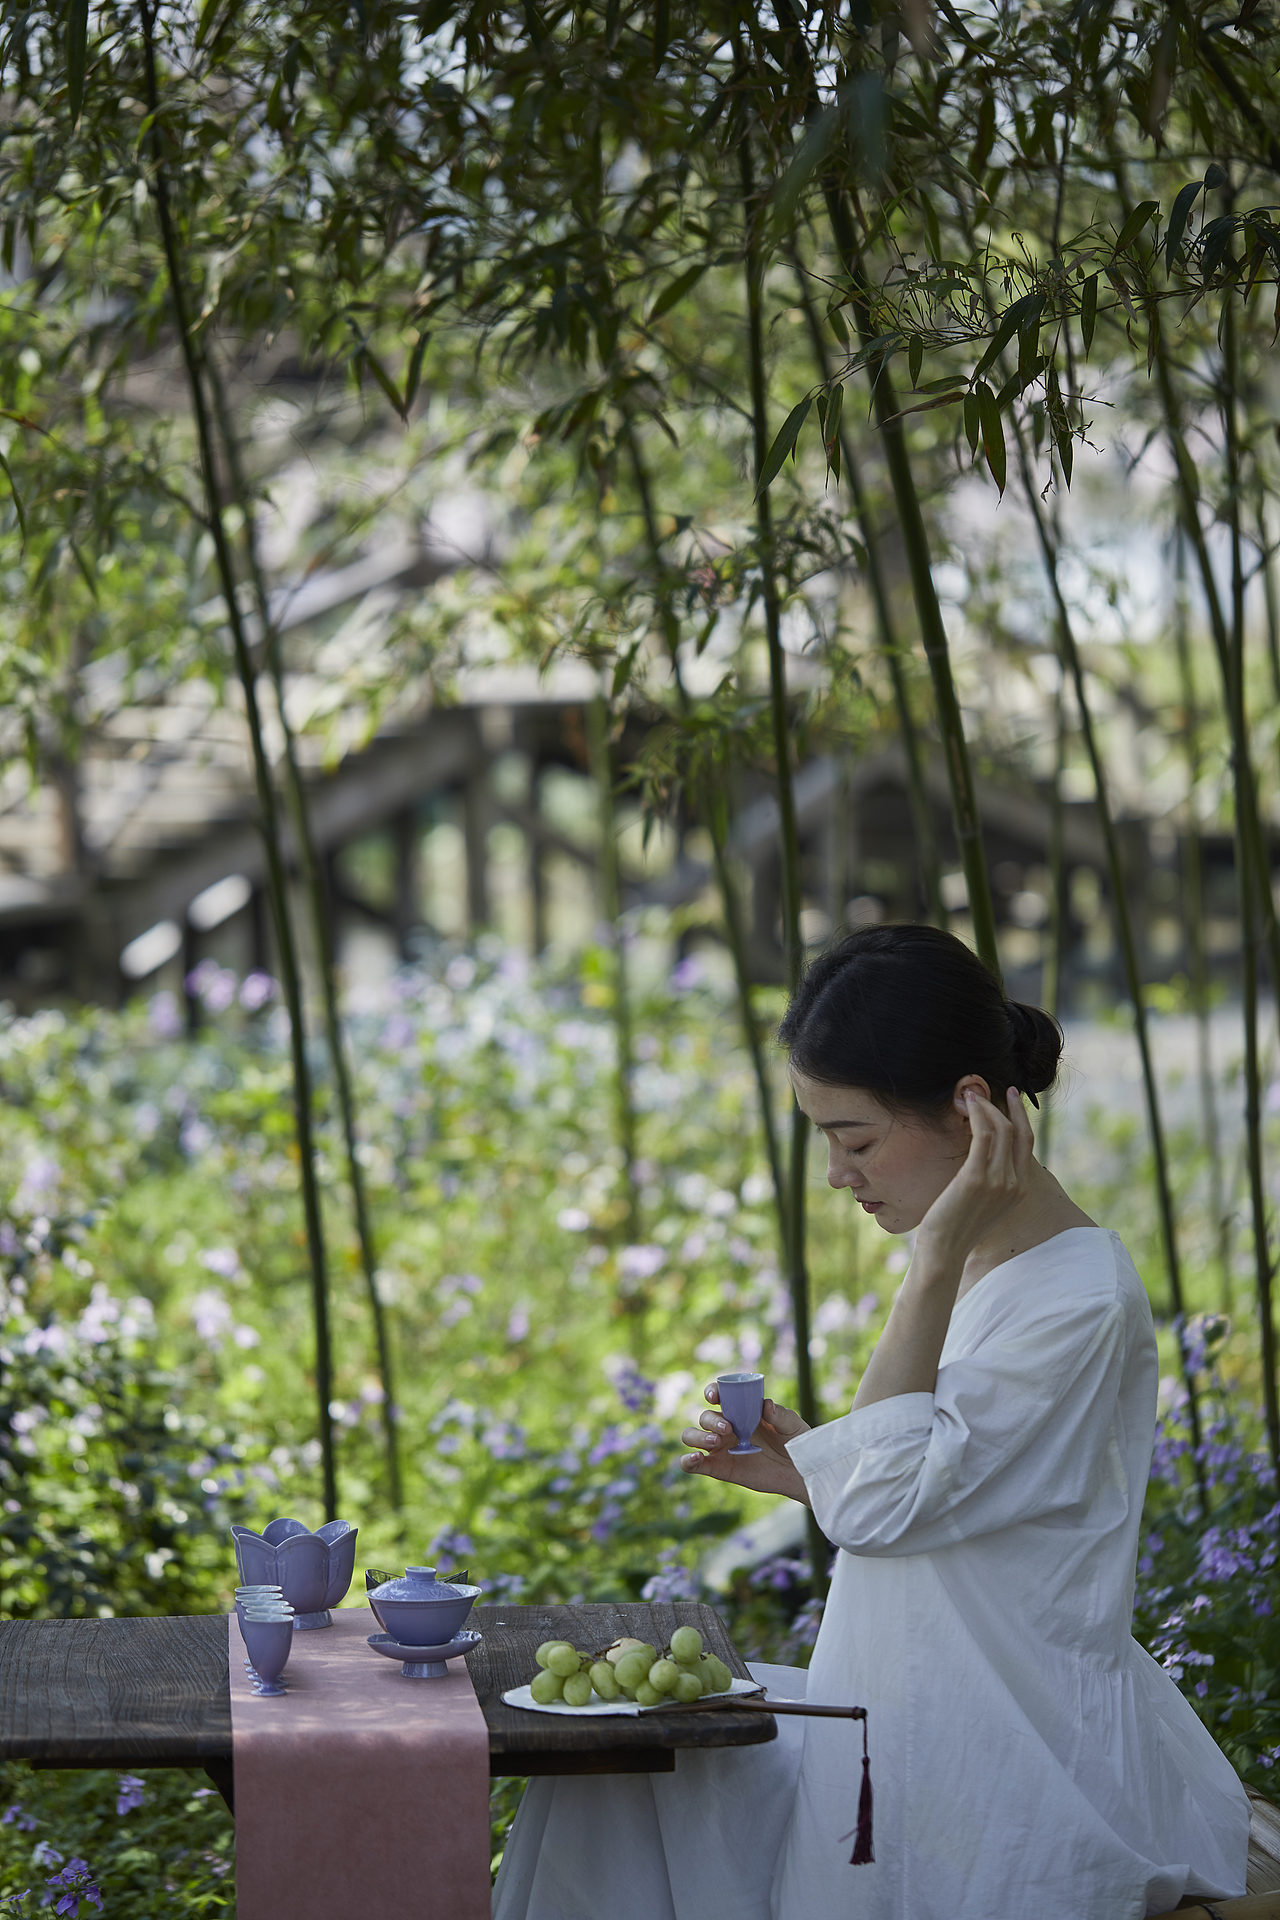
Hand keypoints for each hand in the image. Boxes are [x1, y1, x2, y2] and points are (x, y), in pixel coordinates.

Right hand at [678, 1382, 812, 1502]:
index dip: (712, 1391)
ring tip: (716, 1441)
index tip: (714, 1396)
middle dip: (711, 1420)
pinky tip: (696, 1458)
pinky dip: (687, 1461)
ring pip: (691, 1436)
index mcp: (741, 1410)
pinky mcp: (720, 1469)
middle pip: (704, 1417)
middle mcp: (727, 1427)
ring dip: (697, 1436)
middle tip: (729, 1429)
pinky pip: (694, 1465)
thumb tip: (765, 1405)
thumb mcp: (793, 1425)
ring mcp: (721, 1448)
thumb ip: (780, 1414)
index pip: (719, 1396)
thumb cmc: (797, 1442)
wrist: (800, 1472)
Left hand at [915, 1086, 1034, 1266]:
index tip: (1010, 1098)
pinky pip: (982, 1135)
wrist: (944, 1251)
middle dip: (1006, 1106)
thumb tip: (982, 1154)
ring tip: (970, 1095)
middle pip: (1017, 1132)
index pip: (1027, 1143)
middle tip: (991, 1089)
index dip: (1020, 1117)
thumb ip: (991, 1180)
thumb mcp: (983, 1203)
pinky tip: (967, 1105)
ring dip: (985, 1107)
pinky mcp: (976, 1178)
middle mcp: (1014, 1184)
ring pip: (1000, 1129)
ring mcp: (997, 1181)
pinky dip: (976, 1115)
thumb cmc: (957, 1226)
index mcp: (1020, 1190)